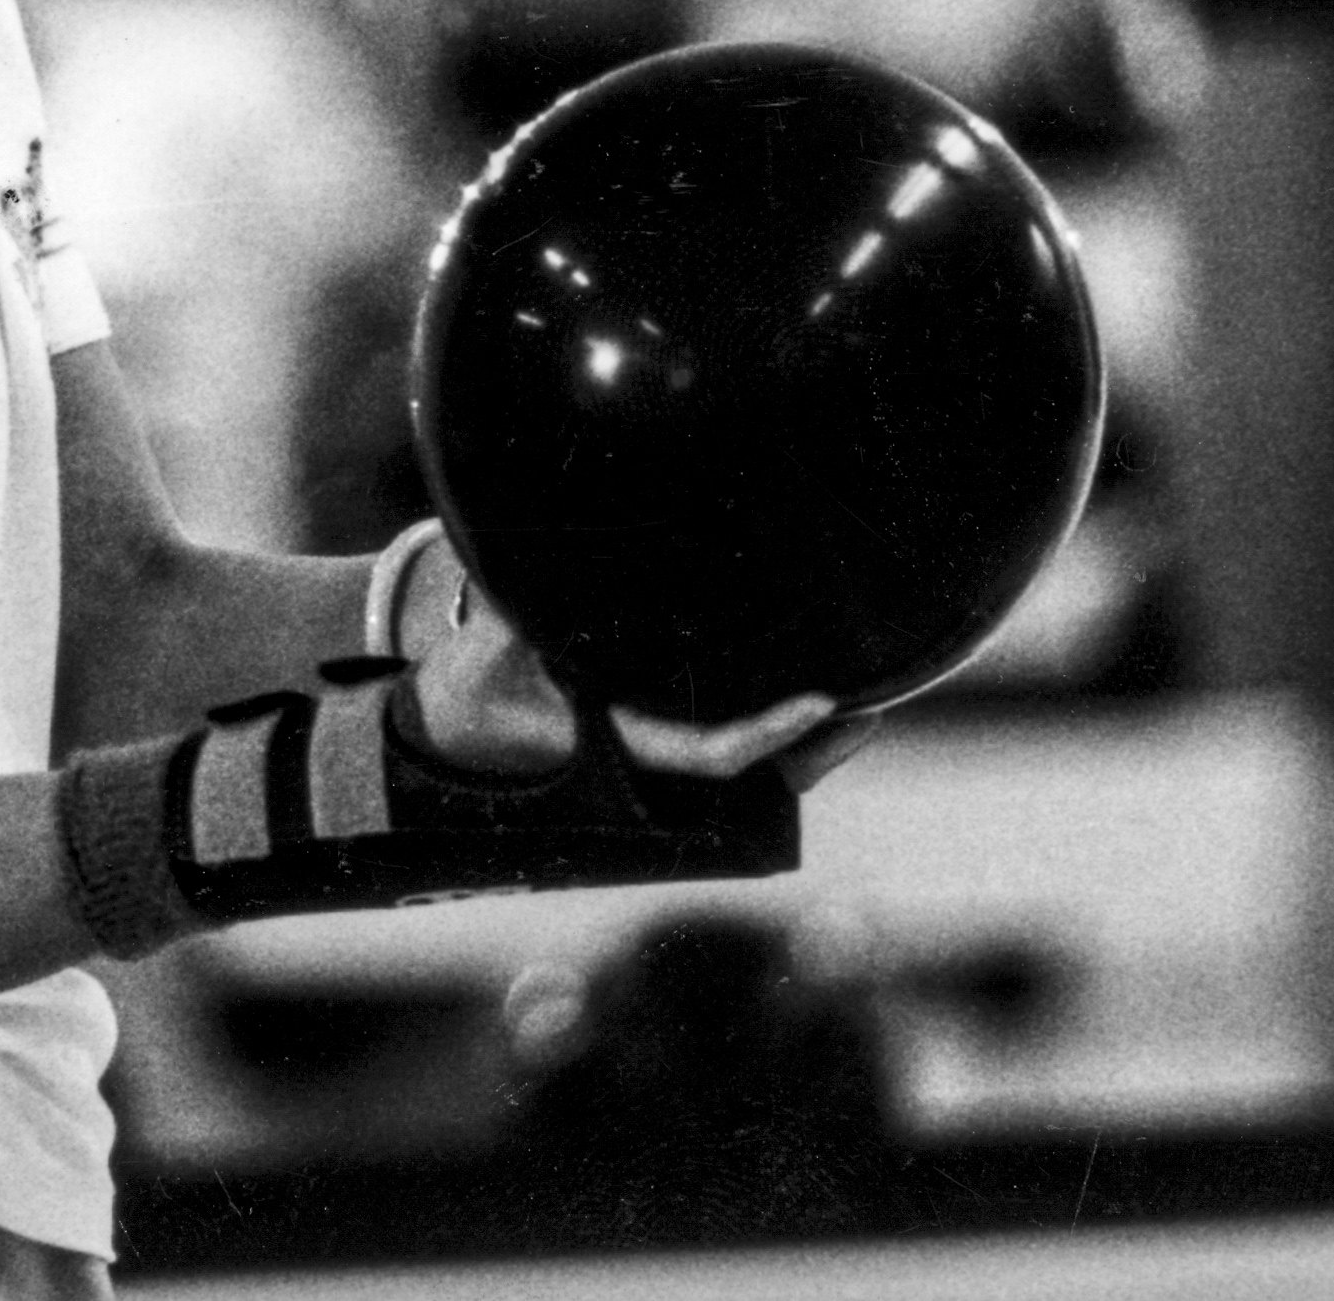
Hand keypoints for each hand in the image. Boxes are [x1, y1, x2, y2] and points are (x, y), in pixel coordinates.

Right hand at [406, 563, 873, 789]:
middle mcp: (656, 752)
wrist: (452, 728)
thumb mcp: (483, 660)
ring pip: (759, 756)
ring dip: (813, 732)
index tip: (821, 700)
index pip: (713, 752)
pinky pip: (735, 724)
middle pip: (761, 770)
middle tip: (881, 697)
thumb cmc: (471, 695)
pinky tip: (815, 673)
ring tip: (873, 683)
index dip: (770, 733)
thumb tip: (526, 563)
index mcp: (624, 746)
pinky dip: (777, 706)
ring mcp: (663, 738)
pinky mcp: (660, 718)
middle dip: (821, 743)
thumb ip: (510, 621)